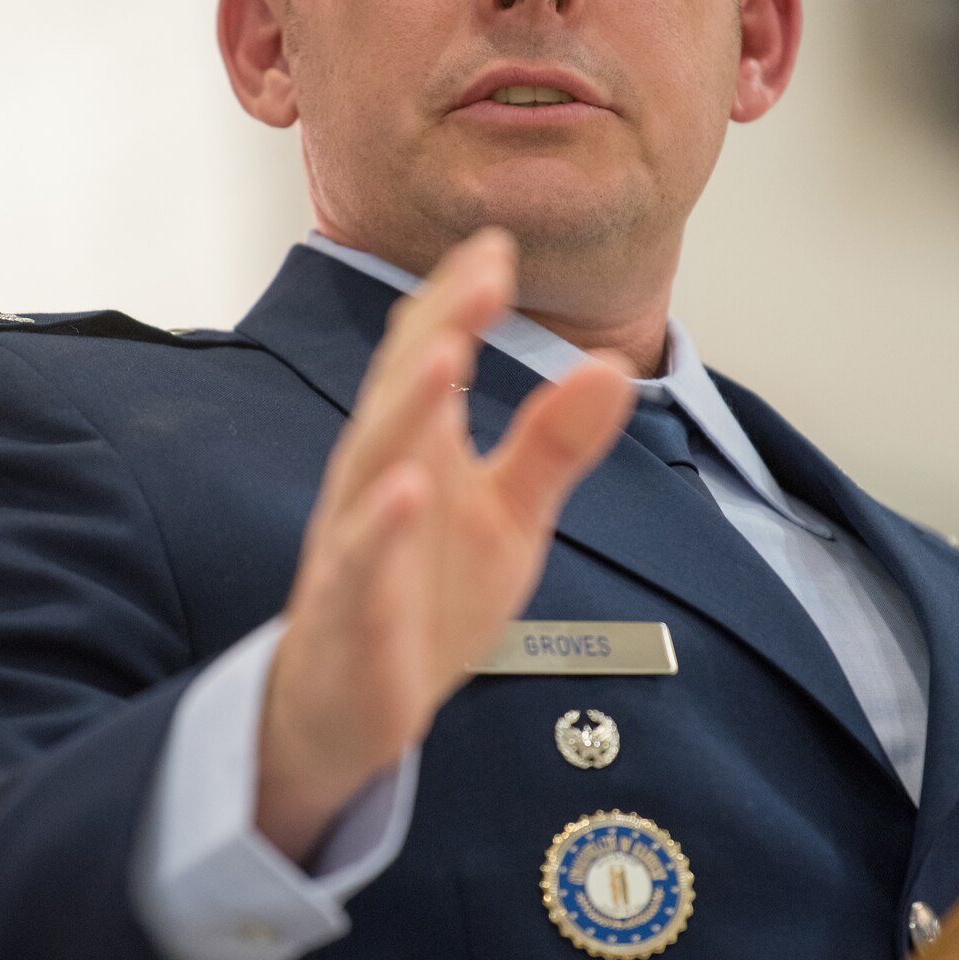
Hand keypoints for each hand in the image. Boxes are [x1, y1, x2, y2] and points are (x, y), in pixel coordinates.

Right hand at [256, 229, 633, 862]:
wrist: (347, 714)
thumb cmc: (420, 603)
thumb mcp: (509, 518)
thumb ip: (553, 442)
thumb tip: (611, 365)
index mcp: (413, 450)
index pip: (428, 358)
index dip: (460, 301)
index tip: (498, 245)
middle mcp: (375, 483)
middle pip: (402, 391)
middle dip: (440, 326)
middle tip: (482, 270)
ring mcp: (356, 546)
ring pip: (374, 463)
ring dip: (408, 404)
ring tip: (449, 348)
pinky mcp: (350, 614)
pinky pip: (361, 565)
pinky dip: (382, 527)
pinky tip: (407, 490)